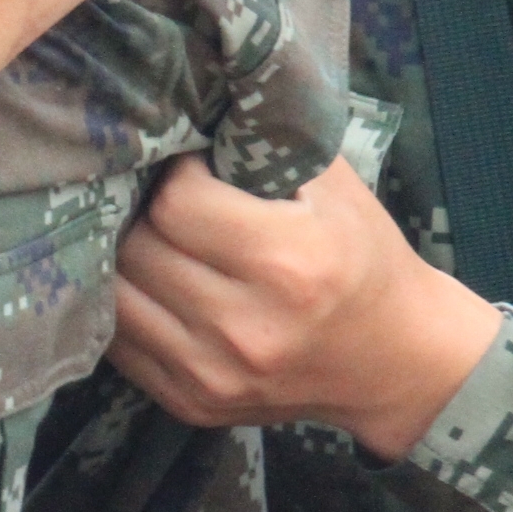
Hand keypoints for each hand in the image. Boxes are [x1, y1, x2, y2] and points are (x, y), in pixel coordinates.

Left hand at [111, 155, 500, 460]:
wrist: (396, 361)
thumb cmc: (364, 257)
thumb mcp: (335, 186)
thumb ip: (267, 142)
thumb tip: (192, 106)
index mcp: (288, 262)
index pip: (176, 203)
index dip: (179, 175)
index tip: (196, 171)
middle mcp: (246, 326)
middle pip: (139, 248)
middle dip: (148, 215)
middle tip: (171, 205)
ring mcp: (214, 375)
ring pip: (116, 296)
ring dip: (130, 261)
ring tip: (157, 242)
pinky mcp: (193, 405)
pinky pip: (122, 344)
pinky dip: (130, 309)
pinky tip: (156, 287)